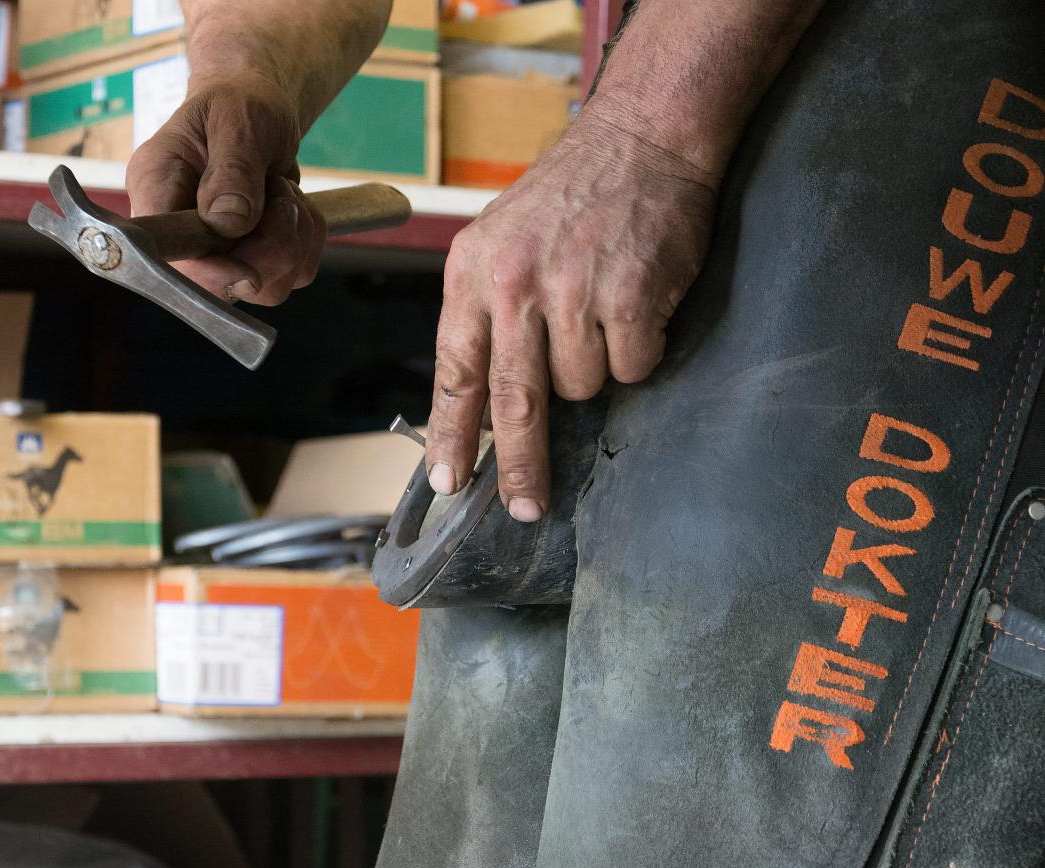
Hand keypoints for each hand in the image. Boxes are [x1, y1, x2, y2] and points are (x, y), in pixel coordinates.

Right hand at [126, 74, 326, 304]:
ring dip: (294, 237)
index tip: (249, 272)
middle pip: (226, 283)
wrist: (258, 104)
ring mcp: (220, 252)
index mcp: (157, 190)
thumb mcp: (238, 118)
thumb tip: (227, 223)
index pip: (169, 256)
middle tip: (278, 191)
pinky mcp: (256, 258)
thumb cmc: (240, 101)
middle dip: (271, 245)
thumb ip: (233, 168)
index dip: (209, 274)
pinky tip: (293, 201)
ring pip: (269, 285)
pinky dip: (309, 238)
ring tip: (282, 189)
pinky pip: (296, 273)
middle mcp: (182, 230)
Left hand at [426, 114, 717, 519]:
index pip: (455, 373)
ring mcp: (572, 291)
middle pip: (513, 402)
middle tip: (524, 506)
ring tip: (602, 315)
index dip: (451, 435)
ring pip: (581, 388)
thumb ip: (486, 316)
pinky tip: (637, 308)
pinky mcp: (629, 297)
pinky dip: (639, 351)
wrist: (642, 138)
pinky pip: (632, 367)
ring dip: (595, 370)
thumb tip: (481, 405)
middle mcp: (515, 285)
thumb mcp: (499, 243)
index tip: (448, 481)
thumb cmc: (570, 196)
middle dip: (519, 466)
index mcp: (472, 274)